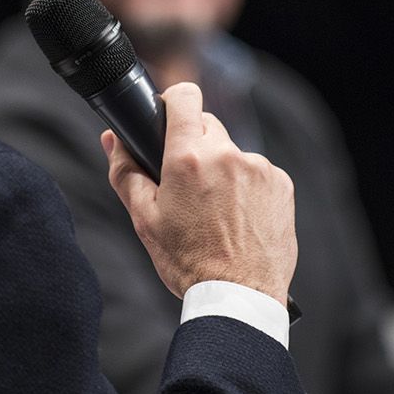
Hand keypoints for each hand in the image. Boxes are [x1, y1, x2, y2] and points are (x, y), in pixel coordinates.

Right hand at [103, 81, 297, 306]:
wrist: (240, 297)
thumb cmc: (188, 261)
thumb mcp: (145, 219)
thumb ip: (125, 172)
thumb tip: (112, 139)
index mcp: (188, 158)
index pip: (184, 96)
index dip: (174, 101)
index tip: (170, 116)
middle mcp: (226, 154)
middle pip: (206, 127)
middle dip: (195, 147)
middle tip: (188, 186)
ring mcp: (258, 168)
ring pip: (232, 153)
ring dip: (223, 171)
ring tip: (216, 213)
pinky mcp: (281, 184)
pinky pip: (258, 173)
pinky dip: (248, 188)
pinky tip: (240, 219)